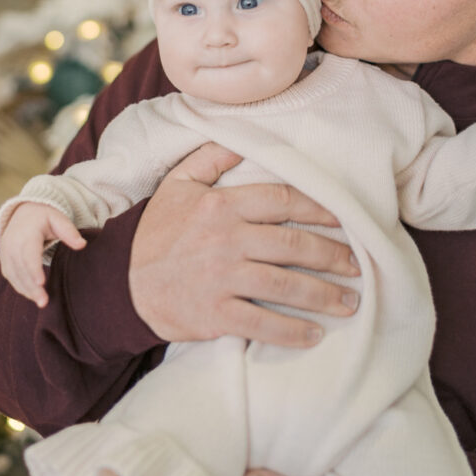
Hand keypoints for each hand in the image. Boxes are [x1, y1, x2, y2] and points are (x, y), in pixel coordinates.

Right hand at [0, 202, 86, 307]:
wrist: (23, 212)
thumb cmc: (44, 217)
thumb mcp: (58, 219)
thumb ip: (69, 231)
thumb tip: (82, 245)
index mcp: (27, 233)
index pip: (29, 254)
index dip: (34, 269)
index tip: (41, 283)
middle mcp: (12, 244)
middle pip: (21, 268)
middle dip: (32, 287)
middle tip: (44, 302)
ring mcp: (6, 252)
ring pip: (14, 275)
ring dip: (26, 290)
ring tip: (41, 302)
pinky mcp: (4, 260)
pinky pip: (11, 276)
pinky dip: (21, 287)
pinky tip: (33, 296)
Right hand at [128, 142, 358, 345]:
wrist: (119, 282)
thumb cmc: (155, 232)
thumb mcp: (178, 184)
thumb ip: (212, 158)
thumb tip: (245, 140)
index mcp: (222, 204)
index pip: (282, 200)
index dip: (318, 209)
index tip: (344, 219)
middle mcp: (226, 239)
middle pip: (293, 245)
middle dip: (333, 256)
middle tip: (357, 265)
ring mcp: (221, 278)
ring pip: (285, 284)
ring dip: (323, 295)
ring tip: (349, 302)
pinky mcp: (215, 314)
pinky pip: (262, 323)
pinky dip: (291, 331)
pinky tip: (314, 335)